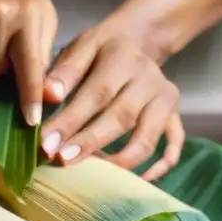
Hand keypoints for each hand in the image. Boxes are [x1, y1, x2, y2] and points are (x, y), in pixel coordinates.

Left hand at [40, 26, 182, 180]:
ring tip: (92, 174)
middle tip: (61, 161)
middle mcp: (150, 79)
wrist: (139, 40)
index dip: (71, 121)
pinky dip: (159, 167)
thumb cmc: (100, 50)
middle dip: (90, 143)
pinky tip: (137, 181)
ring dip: (120, 161)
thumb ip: (64, 71)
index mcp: (124, 58)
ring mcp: (166, 100)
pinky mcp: (175, 116)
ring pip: (147, 138)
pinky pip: (173, 146)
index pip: (96, 93)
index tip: (46, 144)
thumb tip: (47, 96)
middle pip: (121, 118)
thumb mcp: (80, 47)